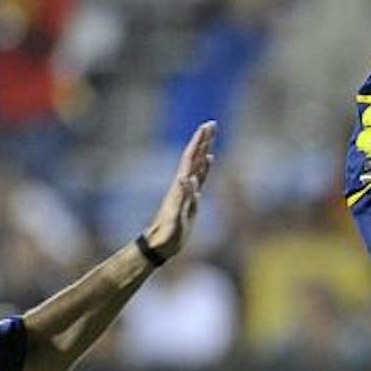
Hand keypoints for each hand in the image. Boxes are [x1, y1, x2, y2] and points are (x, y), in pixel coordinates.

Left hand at [140, 121, 215, 259]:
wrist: (158, 246)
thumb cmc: (167, 235)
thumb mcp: (175, 218)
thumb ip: (182, 198)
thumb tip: (187, 177)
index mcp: (180, 186)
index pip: (191, 158)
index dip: (199, 142)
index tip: (207, 126)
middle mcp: (182, 185)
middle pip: (194, 157)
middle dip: (203, 140)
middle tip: (212, 124)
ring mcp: (186, 191)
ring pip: (197, 165)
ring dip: (204, 149)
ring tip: (211, 137)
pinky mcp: (189, 199)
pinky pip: (199, 177)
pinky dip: (205, 166)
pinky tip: (209, 161)